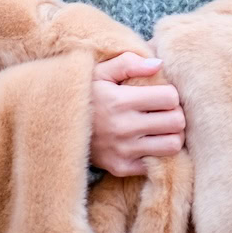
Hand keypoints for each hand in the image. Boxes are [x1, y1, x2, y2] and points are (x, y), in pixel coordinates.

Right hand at [89, 51, 185, 177]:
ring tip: (162, 127)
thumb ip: (129, 63)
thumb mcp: (100, 71)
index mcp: (120, 101)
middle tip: (166, 110)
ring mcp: (123, 151)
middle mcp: (124, 128)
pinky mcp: (121, 168)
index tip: (162, 92)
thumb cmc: (83, 93)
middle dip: (176, 114)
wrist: (55, 125)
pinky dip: (158, 153)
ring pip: (172, 146)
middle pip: (176, 122)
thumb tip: (159, 64)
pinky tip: (148, 142)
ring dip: (172, 134)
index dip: (171, 93)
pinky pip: (156, 164)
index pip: (170, 98)